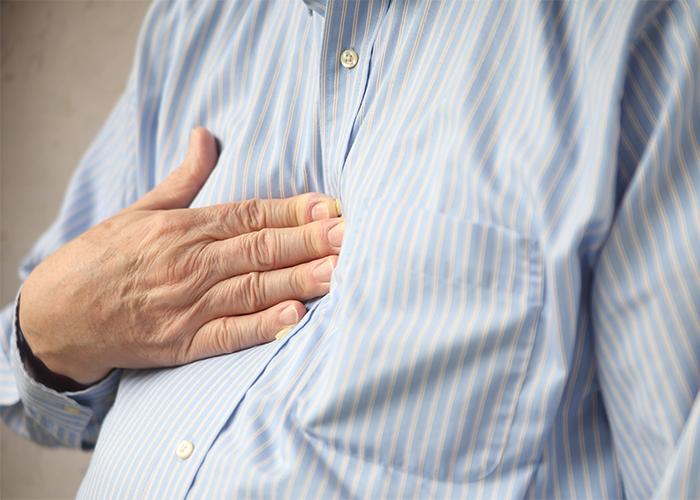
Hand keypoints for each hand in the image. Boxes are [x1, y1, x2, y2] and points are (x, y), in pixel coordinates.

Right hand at [18, 128, 343, 385]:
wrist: (56, 315)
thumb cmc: (101, 258)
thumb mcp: (141, 210)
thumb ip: (184, 177)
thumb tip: (206, 136)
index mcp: (182, 229)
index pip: (249, 215)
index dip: (292, 211)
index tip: (328, 206)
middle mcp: (188, 264)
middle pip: (259, 249)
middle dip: (309, 241)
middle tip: (349, 234)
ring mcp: (186, 305)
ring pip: (252, 288)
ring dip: (298, 279)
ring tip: (338, 271)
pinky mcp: (181, 343)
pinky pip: (228, 334)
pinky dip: (262, 326)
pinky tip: (294, 316)